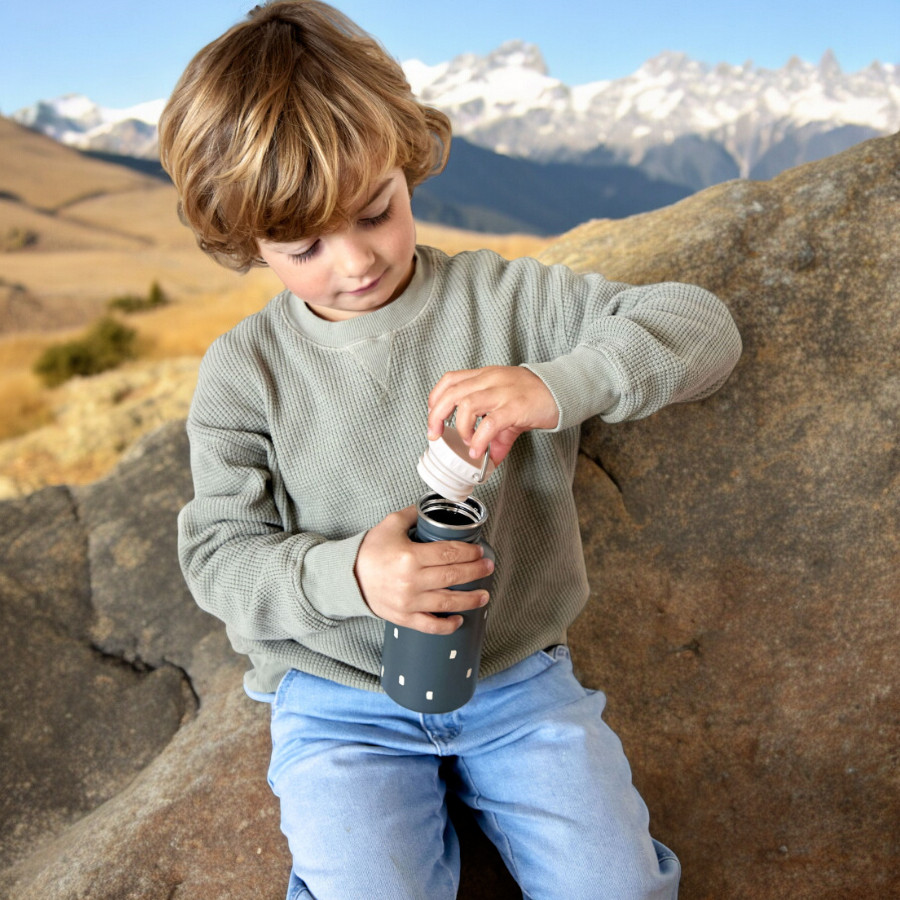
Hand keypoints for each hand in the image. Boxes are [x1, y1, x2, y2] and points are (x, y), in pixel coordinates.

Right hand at [354, 506, 492, 633]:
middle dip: (476, 571)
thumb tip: (433, 505)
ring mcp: (408, 602)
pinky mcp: (403, 618)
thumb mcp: (390, 524)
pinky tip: (459, 620)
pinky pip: (430, 625)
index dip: (469, 552)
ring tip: (484, 595)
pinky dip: (446, 626)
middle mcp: (411, 581)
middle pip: (453, 575)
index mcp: (410, 556)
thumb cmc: (370, 551)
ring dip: (470, 599)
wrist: (348, 577)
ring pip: (447, 602)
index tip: (479, 551)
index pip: (448, 553)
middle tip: (489, 567)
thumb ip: (413, 514)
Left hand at [427, 366, 558, 464]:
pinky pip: (490, 423)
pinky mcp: (516, 406)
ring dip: (461, 427)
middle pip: (451, 392)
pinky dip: (479, 439)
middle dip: (437, 415)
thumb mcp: (508, 410)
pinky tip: (479, 451)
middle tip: (436, 435)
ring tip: (467, 442)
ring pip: (467, 404)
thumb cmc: (534, 396)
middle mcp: (490, 380)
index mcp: (484, 376)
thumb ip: (495, 434)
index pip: (450, 379)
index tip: (434, 418)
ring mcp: (503, 392)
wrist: (563, 390)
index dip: (435, 398)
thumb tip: (488, 459)